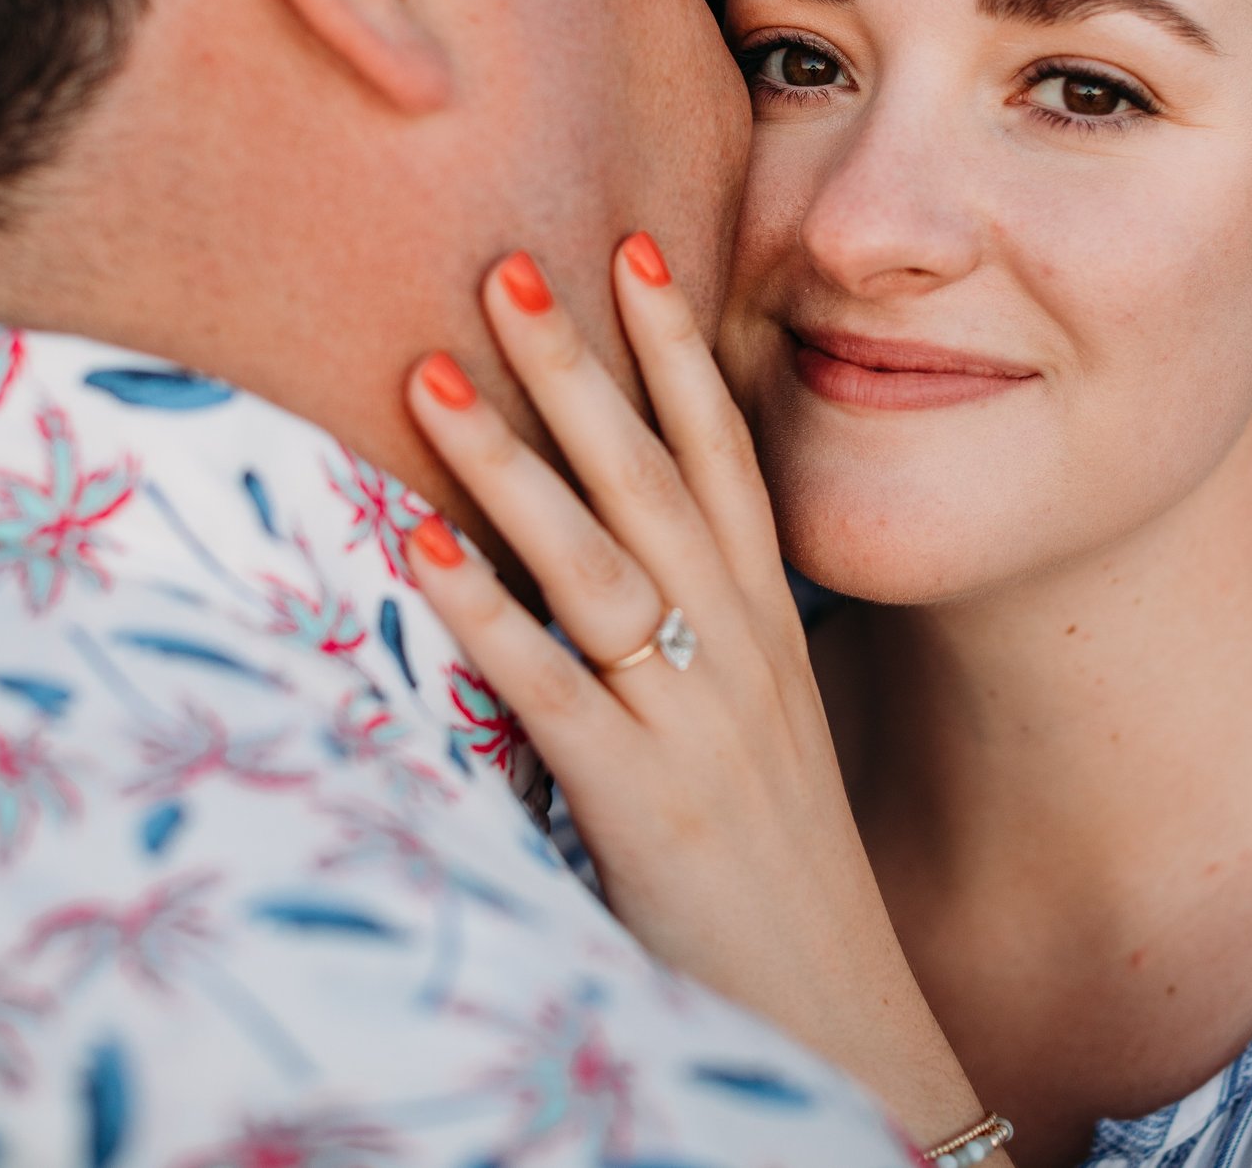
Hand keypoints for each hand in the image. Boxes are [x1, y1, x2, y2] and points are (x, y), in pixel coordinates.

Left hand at [401, 236, 1000, 1156]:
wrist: (831, 1007)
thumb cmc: (773, 864)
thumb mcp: (759, 725)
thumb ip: (704, 634)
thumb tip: (627, 558)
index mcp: (768, 623)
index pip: (725, 454)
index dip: (678, 348)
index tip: (634, 244)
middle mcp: (739, 648)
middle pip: (653, 479)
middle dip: (582, 367)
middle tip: (507, 264)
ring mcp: (693, 718)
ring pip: (599, 561)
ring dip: (513, 463)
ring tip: (435, 372)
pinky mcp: (638, 796)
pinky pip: (551, 685)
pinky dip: (486, 611)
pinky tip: (419, 547)